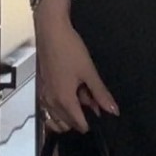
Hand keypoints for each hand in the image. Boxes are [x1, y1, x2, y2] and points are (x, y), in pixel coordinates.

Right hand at [35, 14, 118, 135]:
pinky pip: (51, 108)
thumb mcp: (89, 72)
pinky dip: (60, 107)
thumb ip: (101, 94)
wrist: (51, 31)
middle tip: (93, 100)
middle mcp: (51, 102)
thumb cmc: (69, 49)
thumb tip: (113, 111)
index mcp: (63, 100)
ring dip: (70, 113)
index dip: (93, 122)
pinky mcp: (42, 88)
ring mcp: (44, 96)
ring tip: (82, 96)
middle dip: (82, 117)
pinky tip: (71, 93)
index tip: (102, 114)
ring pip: (57, 118)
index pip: (80, 125)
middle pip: (68, 124)